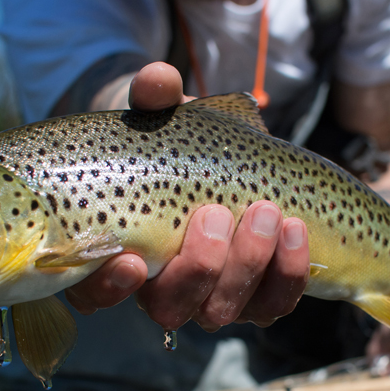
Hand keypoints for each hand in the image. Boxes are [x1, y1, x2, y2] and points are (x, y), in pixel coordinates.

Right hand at [64, 62, 310, 330]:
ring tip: (268, 213)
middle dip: (199, 268)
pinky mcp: (255, 297)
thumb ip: (154, 99)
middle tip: (216, 215)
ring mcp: (209, 297)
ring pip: (221, 312)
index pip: (93, 292)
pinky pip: (272, 304)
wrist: (228, 158)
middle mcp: (160, 287)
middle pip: (170, 307)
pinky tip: (296, 229)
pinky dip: (287, 273)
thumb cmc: (177, 140)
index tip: (133, 260)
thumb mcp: (162, 115)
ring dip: (246, 266)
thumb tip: (158, 79)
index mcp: (117, 252)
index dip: (108, 288)